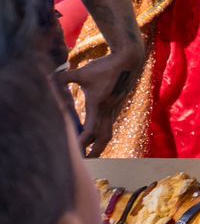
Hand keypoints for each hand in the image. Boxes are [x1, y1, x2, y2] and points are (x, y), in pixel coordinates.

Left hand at [63, 41, 143, 155]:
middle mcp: (108, 110)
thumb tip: (47, 78)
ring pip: (108, 132)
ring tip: (91, 153)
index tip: (73, 151)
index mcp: (99, 105)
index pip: (90, 131)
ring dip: (100, 144)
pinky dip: (101, 133)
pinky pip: (108, 124)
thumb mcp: (82, 72)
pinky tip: (94, 136)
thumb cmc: (105, 66)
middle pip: (103, 138)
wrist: (128, 61)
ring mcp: (113, 109)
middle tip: (85, 161)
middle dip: (95, 151)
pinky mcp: (115, 106)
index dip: (82, 142)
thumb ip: (63, 78)